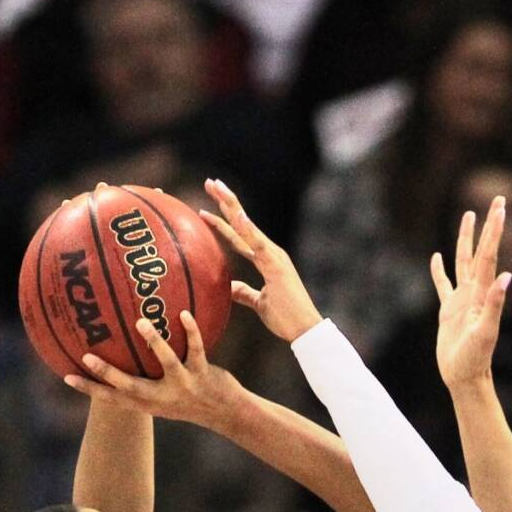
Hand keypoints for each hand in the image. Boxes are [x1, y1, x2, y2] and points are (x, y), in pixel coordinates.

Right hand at [66, 311, 241, 425]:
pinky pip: (195, 349)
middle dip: (108, 373)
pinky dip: (191, 331)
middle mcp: (162, 399)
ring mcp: (183, 387)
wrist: (228, 414)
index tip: (66, 376)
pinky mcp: (202, 375)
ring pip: (166, 363)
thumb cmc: (191, 399)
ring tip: (139, 322)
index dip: (90, 389)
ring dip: (154, 342)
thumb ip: (145, 381)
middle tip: (87, 356)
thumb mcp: (164, 398)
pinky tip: (184, 313)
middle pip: (130, 387)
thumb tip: (125, 352)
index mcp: (149, 404)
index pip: (113, 399)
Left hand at [199, 178, 323, 343]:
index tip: (207, 205)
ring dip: (231, 205)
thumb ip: (245, 292)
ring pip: (246, 226)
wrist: (304, 329)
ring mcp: (273, 256)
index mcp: (266, 258)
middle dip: (225, 201)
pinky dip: (247, 228)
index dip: (224, 219)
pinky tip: (236, 214)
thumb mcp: (259, 303)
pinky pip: (258, 244)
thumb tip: (229, 287)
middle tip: (210, 181)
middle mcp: (270, 252)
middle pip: (242, 222)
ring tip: (216, 187)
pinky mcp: (276, 265)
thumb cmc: (285, 318)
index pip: (239, 234)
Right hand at [430, 197, 511, 391]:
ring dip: (466, 239)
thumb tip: (506, 277)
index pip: (489, 256)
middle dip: (488, 226)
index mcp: (481, 293)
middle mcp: (473, 291)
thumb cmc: (476, 358)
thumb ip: (495, 304)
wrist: (465, 377)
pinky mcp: (449, 311)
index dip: (494, 232)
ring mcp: (461, 300)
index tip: (500, 208)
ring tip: (467, 216)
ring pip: (462, 261)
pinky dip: (439, 270)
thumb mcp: (486, 332)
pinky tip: (436, 257)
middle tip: (497, 200)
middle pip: (480, 251)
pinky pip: (443, 285)